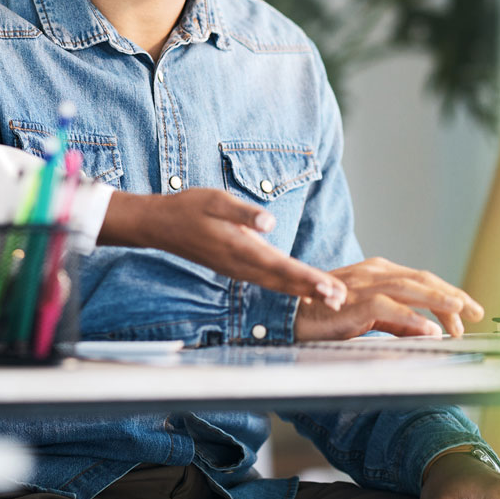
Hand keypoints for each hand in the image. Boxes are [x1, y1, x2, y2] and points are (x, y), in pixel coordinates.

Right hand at [100, 188, 347, 306]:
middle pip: (282, 281)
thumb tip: (269, 222)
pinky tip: (300, 289)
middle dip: (312, 290)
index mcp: (238, 247)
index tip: (329, 287)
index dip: (306, 277)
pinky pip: (266, 281)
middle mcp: (240, 264)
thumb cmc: (187, 208)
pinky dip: (287, 287)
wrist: (159, 225)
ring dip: (303, 291)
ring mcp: (236, 269)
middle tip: (340, 299)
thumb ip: (242, 211)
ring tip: (329, 298)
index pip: (280, 266)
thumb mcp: (214, 199)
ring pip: (275, 284)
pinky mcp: (235, 267)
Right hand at [295, 257, 483, 340]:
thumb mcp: (367, 315)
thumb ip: (396, 320)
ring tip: (462, 313)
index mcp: (377, 272)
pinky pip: (389, 309)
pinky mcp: (354, 303)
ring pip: (410, 288)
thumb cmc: (324, 314)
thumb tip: (429, 329)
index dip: (447, 294)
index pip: (421, 279)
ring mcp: (364, 285)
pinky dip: (412, 319)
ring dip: (439, 300)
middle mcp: (374, 273)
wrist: (288, 314)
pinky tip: (431, 331)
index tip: (467, 311)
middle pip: (422, 279)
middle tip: (476, 312)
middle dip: (452, 295)